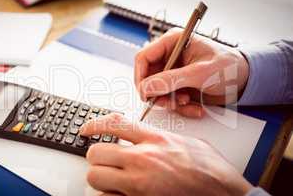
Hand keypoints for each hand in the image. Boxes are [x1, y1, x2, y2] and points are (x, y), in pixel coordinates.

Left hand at [81, 113, 252, 195]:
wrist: (226, 195)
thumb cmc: (212, 171)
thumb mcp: (187, 142)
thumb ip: (160, 137)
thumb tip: (142, 136)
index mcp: (156, 140)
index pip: (114, 124)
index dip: (94, 125)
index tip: (85, 129)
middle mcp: (144, 160)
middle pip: (96, 152)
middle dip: (97, 157)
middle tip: (105, 161)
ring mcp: (139, 184)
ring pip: (95, 177)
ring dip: (101, 178)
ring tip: (113, 180)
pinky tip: (121, 194)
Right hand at [134, 28, 248, 117]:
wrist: (245, 81)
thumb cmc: (228, 67)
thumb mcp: (199, 73)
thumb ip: (171, 80)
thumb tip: (146, 88)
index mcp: (172, 42)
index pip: (143, 58)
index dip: (140, 76)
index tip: (145, 93)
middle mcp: (170, 57)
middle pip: (148, 77)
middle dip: (159, 93)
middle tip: (171, 102)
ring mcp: (173, 72)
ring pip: (157, 92)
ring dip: (171, 102)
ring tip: (188, 102)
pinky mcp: (179, 86)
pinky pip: (169, 100)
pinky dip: (180, 107)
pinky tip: (195, 107)